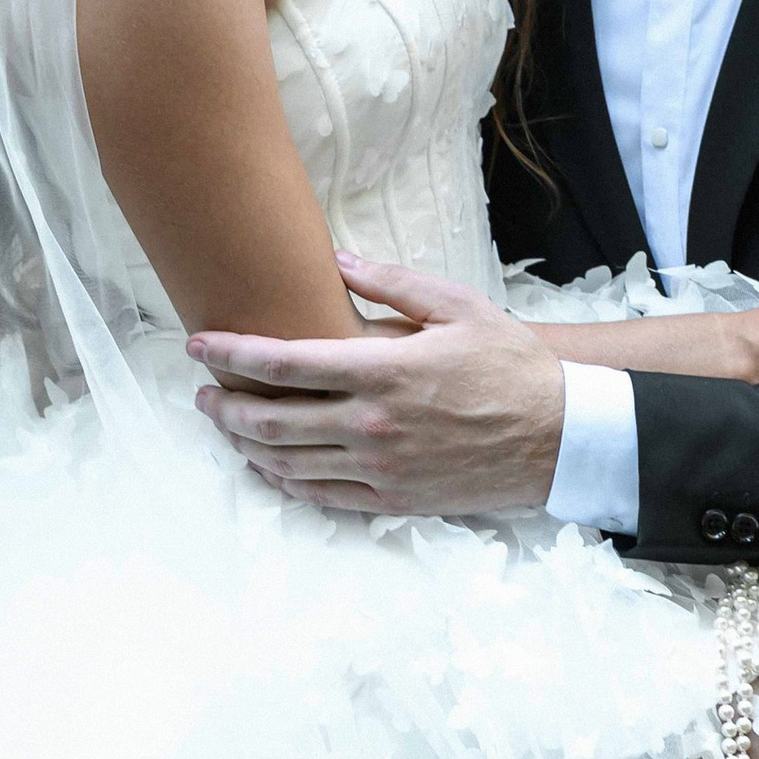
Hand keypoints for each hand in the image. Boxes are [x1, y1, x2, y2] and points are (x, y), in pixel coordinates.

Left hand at [187, 260, 564, 515]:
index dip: (229, 355)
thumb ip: (391, 283)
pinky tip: (269, 464)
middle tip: (199, 392)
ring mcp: (380, 468)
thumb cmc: (511, 366)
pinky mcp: (394, 499)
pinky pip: (321, 495)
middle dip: (221, 406)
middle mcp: (372, 425)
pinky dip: (284, 479)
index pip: (282, 363)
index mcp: (383, 371)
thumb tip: (336, 259)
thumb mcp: (458, 306)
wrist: (560, 438)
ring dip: (244, 445)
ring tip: (224, 426)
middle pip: (269, 420)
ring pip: (287, 462)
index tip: (198, 346)